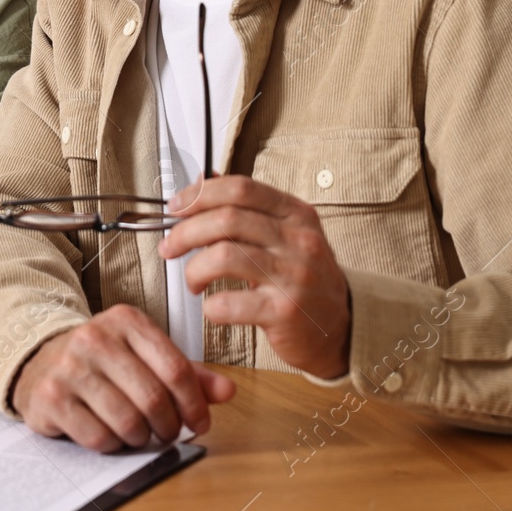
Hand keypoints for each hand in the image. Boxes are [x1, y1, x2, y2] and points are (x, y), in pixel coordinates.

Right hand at [11, 304, 235, 451]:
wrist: (41, 359)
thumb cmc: (102, 360)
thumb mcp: (144, 354)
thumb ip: (186, 372)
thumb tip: (227, 390)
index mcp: (126, 320)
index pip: (176, 368)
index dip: (194, 404)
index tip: (200, 422)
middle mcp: (95, 337)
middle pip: (154, 399)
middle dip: (168, 426)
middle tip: (168, 433)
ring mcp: (70, 366)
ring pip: (128, 422)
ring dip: (140, 438)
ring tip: (138, 432)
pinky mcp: (51, 396)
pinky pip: (98, 437)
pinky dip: (111, 444)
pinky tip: (110, 433)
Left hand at [159, 175, 351, 379]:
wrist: (341, 328)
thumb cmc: (304, 279)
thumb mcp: (286, 234)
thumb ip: (248, 208)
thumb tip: (203, 181)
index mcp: (296, 214)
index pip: (241, 188)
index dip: (200, 194)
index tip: (175, 207)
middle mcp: (298, 240)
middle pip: (226, 219)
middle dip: (185, 232)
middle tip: (169, 247)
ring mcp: (294, 276)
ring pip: (224, 256)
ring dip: (194, 269)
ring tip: (192, 280)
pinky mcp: (285, 312)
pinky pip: (230, 303)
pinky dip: (210, 306)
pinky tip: (213, 307)